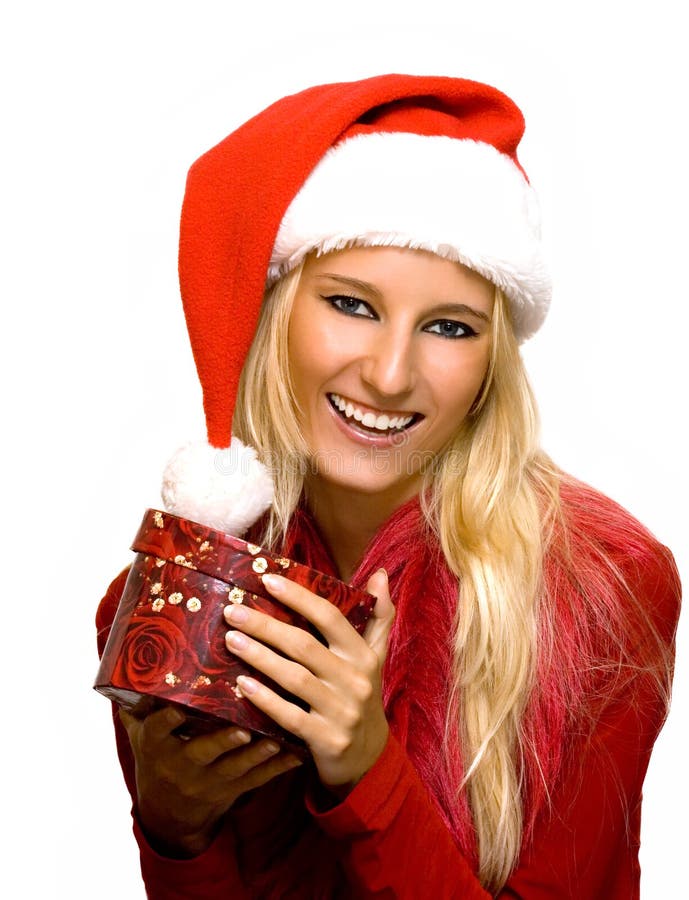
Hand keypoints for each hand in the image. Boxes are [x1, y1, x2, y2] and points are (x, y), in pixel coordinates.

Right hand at [119, 706, 302, 856]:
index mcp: (156, 745)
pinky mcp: (231, 791)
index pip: (157, 731)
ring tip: (276, 739)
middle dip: (222, 742)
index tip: (177, 706)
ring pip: (234, 769)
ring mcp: (207, 781)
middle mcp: (181, 765)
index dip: (166, 720)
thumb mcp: (139, 733)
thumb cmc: (156, 757)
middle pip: (201, 753)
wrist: (167, 814)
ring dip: (257, 755)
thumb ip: (137, 701)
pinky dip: (277, 768)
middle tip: (242, 729)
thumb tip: (131, 651)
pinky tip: (297, 754)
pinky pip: (256, 781)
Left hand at [223, 568, 394, 791]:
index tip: (267, 580)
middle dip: (266, 626)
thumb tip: (380, 573)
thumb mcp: (375, 658)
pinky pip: (290, 716)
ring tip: (230, 640)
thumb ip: (378, 617)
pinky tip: (242, 685)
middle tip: (232, 611)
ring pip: (294, 678)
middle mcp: (355, 680)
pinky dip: (266, 699)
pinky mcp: (326, 740)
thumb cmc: (362, 698)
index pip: (330, 617)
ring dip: (259, 657)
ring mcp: (341, 712)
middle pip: (304, 645)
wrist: (370, 760)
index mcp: (363, 655)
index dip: (299, 597)